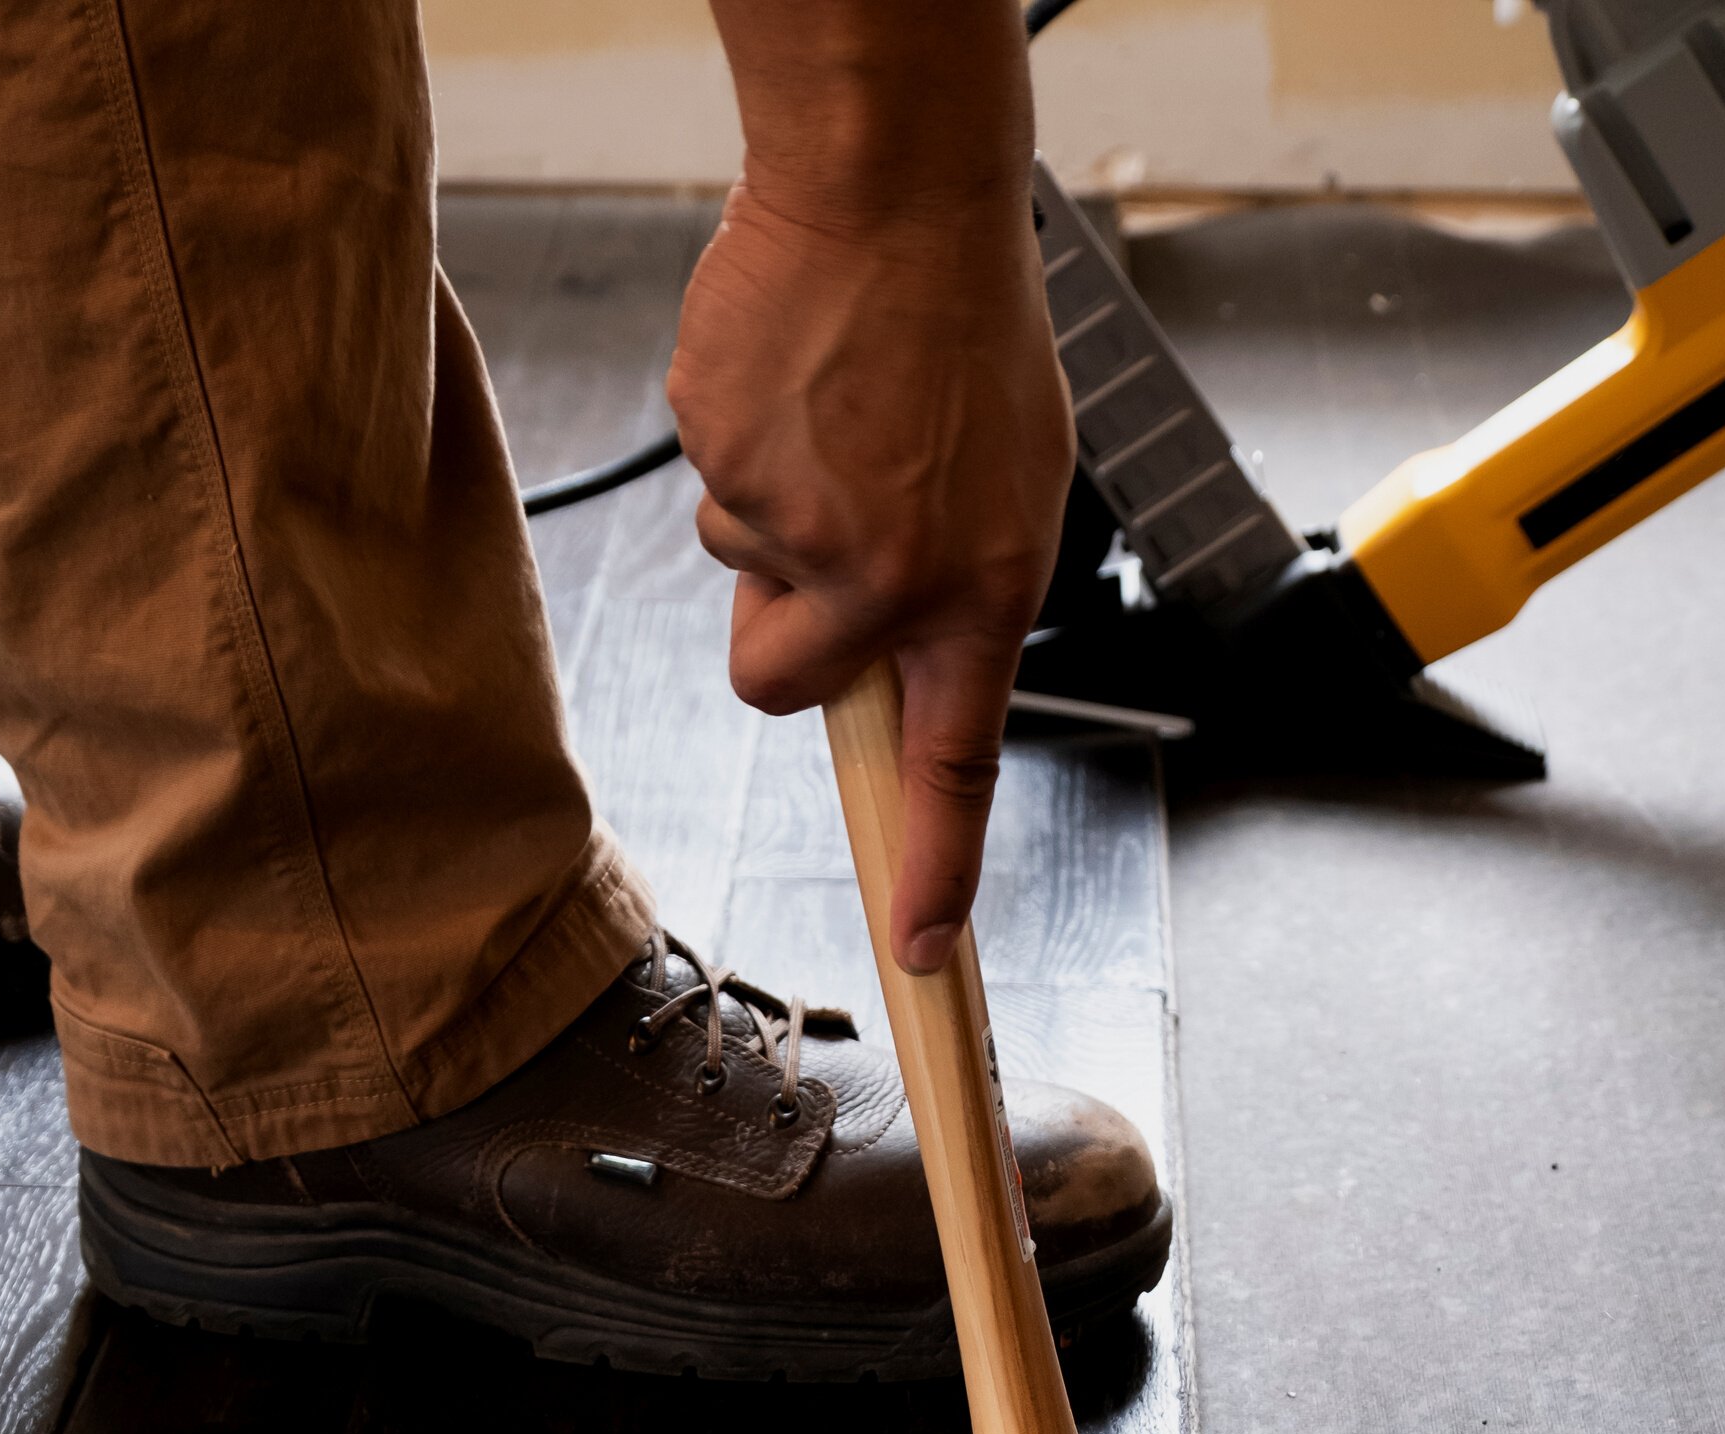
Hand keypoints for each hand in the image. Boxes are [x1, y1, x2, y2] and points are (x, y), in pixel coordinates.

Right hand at [668, 173, 1072, 972]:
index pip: (954, 764)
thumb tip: (881, 664)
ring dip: (773, 511)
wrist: (894, 193)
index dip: (935, 868)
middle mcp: (885, 577)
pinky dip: (743, 439)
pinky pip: (714, 486)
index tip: (924, 951)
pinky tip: (795, 375)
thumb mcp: (1010, 484)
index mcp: (975, 588)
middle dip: (778, 636)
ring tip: (832, 415)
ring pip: (742, 571)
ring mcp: (794, 523)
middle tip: (816, 549)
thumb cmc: (963, 332)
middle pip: (778, 685)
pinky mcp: (722, 460)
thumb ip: (952, 592)